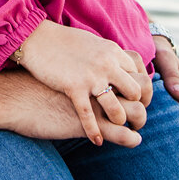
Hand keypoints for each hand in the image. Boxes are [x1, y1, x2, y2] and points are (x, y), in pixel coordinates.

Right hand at [12, 20, 148, 144]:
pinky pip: (88, 117)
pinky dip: (94, 132)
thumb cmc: (62, 41)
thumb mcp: (92, 43)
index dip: (142, 90)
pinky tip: (97, 141)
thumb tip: (119, 65)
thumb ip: (108, 56)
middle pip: (136, 92)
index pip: (140, 73)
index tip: (138, 100)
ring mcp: (91, 77)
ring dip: (119, 120)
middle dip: (138, 107)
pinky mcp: (73, 88)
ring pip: (118, 109)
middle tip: (134, 117)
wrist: (36, 38)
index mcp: (112, 51)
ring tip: (116, 125)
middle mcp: (107, 64)